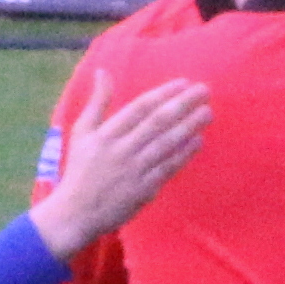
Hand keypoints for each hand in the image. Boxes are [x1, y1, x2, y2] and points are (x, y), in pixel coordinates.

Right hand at [31, 72, 209, 256]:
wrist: (76, 212)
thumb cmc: (80, 169)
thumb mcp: (82, 131)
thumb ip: (96, 102)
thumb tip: (102, 71)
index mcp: (106, 134)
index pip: (140, 107)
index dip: (163, 93)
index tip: (184, 83)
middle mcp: (122, 149)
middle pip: (157, 122)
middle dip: (183, 104)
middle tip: (205, 91)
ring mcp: (135, 170)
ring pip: (166, 144)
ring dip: (189, 126)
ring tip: (207, 112)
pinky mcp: (144, 190)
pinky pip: (168, 168)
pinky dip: (184, 154)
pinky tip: (198, 140)